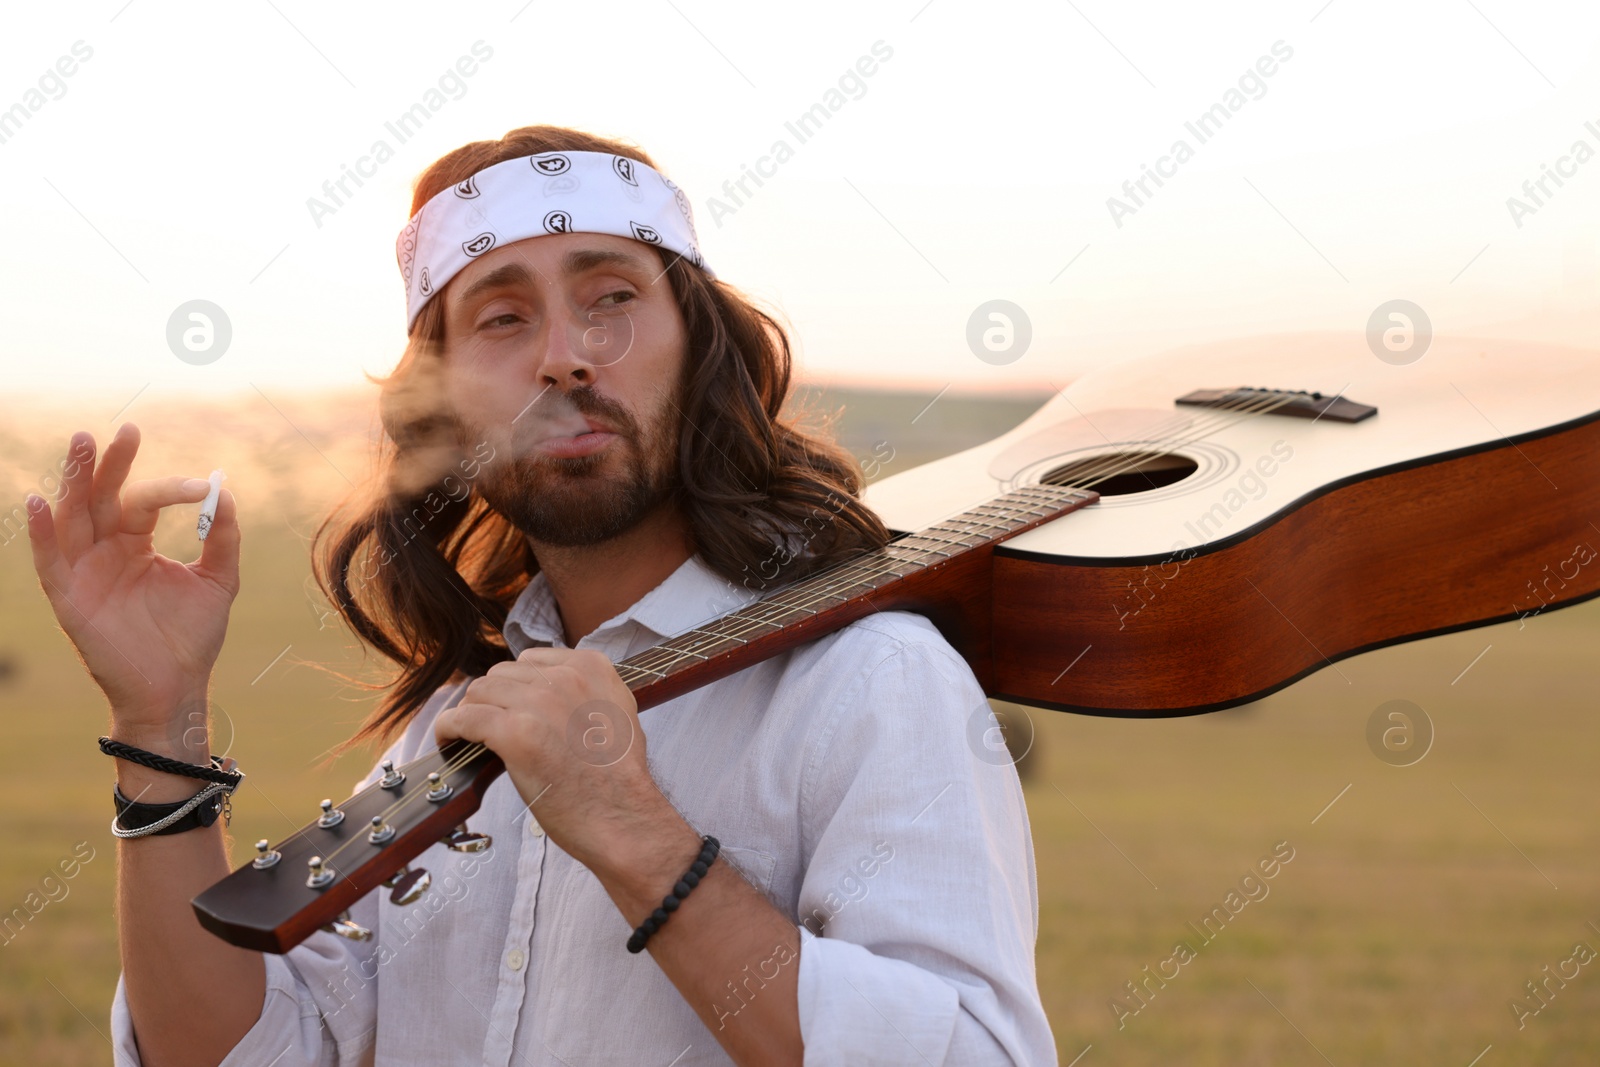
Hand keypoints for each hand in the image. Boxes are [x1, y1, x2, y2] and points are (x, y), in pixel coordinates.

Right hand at [25, 423, 240, 730]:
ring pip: (72, 517)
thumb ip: (223, 537)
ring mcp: (84, 573)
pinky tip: (40, 502)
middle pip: (99, 496)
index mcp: (135, 543)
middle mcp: (105, 551)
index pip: (142, 501)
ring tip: (82, 443)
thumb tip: (225, 491)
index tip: (203, 485)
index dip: (169, 489)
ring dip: (73, 480)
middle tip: (124, 430)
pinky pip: (49, 562)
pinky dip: (41, 533)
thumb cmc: (192, 636)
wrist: (177, 688)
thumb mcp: (219, 580)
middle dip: (109, 463)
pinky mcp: (69, 600)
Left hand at [434, 647, 667, 875]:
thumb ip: (586, 692)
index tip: (512, 708)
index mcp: (592, 667)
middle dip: (493, 700)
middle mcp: (565, 677)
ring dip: (470, 713)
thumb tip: (549, 692)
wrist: (622, 817)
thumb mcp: (617, 712)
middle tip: (489, 728)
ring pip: (479, 691)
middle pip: (502, 674)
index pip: (531, 661)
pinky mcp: (515, 733)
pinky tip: (449, 742)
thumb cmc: (618, 778)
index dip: (516, 687)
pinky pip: (463, 718)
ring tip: (468, 736)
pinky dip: (449, 729)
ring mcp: (539, 703)